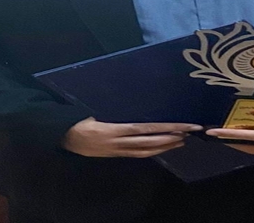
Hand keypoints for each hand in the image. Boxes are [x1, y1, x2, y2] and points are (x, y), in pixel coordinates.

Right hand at [63, 117, 202, 157]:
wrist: (63, 138)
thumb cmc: (78, 119)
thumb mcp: (94, 110)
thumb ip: (113, 109)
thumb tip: (134, 99)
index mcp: (113, 129)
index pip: (145, 129)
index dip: (166, 129)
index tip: (183, 126)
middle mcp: (117, 142)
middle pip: (150, 143)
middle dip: (171, 138)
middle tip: (190, 132)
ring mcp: (117, 150)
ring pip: (146, 151)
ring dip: (165, 146)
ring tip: (182, 140)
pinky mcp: (115, 154)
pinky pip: (137, 154)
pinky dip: (153, 151)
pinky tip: (163, 147)